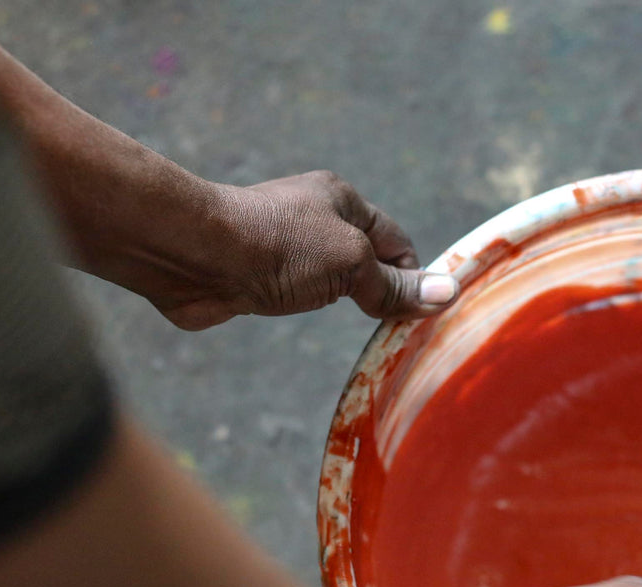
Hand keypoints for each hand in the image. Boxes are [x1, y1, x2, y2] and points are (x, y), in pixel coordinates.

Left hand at [152, 171, 458, 330]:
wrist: (194, 254)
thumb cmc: (278, 248)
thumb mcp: (351, 264)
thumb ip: (392, 284)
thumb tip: (447, 293)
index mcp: (342, 200)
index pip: (396, 242)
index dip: (411, 278)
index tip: (416, 316)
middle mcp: (313, 216)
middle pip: (363, 259)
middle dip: (376, 291)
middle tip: (387, 330)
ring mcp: (282, 245)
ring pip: (327, 277)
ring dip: (337, 301)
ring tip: (344, 325)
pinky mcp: (253, 270)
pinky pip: (292, 290)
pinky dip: (302, 307)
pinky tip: (299, 317)